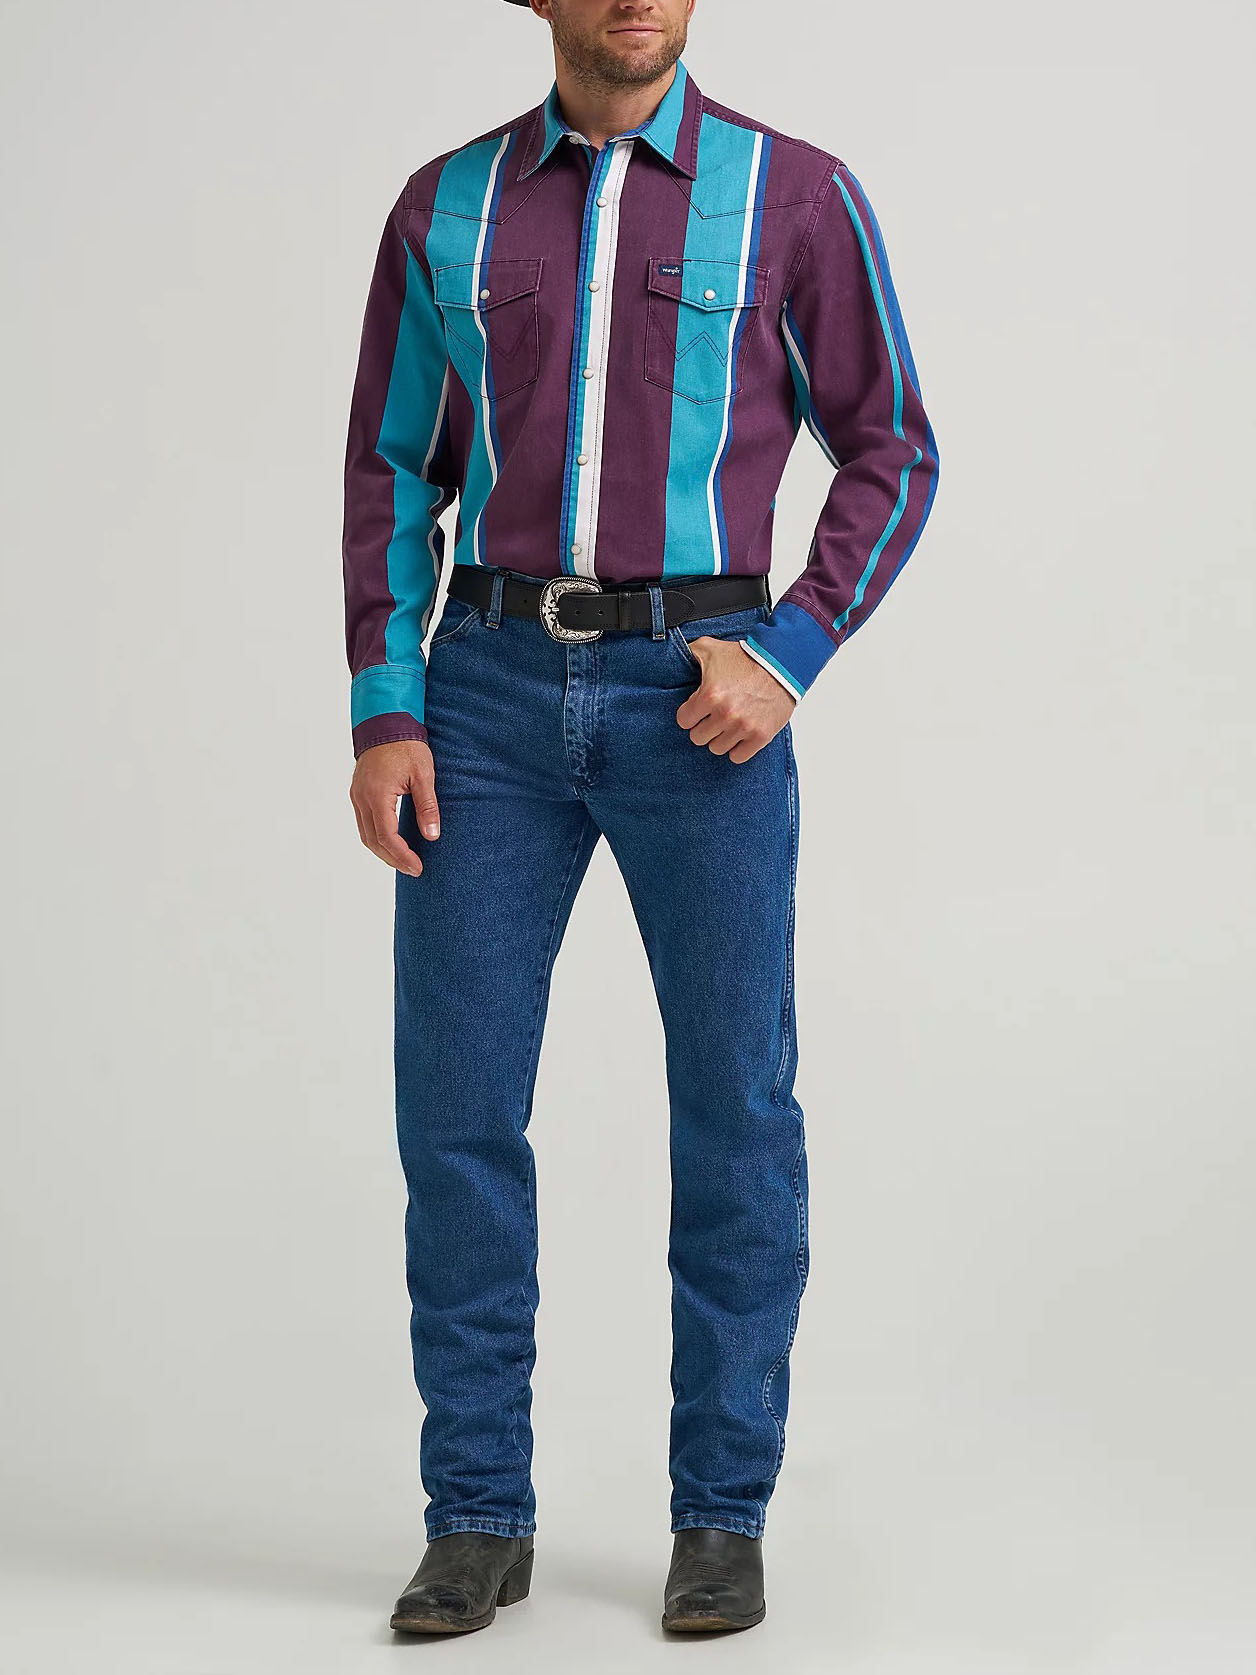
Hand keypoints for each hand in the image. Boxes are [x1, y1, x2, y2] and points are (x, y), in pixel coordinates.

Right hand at [350, 739, 438, 876]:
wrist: (385, 721)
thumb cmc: (405, 745)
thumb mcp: (423, 775)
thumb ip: (427, 807)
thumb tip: (431, 836)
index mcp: (377, 796)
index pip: (387, 837)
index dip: (402, 857)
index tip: (417, 868)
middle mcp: (362, 798)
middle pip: (372, 841)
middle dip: (392, 859)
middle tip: (413, 869)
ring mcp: (357, 795)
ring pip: (365, 834)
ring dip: (382, 851)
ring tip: (403, 861)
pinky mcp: (358, 792)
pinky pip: (363, 822)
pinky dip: (376, 837)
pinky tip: (391, 842)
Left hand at [676, 638, 795, 761]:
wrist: (782, 663)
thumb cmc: (747, 657)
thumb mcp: (711, 648)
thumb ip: (688, 653)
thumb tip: (673, 657)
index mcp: (709, 695)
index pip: (683, 721)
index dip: (690, 714)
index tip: (698, 709)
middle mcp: (725, 714)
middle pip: (698, 737)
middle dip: (703, 726)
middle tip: (713, 716)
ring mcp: (743, 727)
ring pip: (717, 748)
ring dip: (720, 737)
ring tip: (728, 724)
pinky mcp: (760, 736)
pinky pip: (738, 756)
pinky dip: (737, 748)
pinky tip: (739, 736)